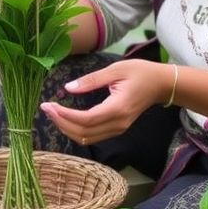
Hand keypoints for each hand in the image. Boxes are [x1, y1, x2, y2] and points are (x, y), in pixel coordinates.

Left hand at [39, 59, 171, 144]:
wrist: (161, 84)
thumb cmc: (139, 72)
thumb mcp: (115, 70)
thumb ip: (91, 80)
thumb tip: (68, 88)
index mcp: (117, 108)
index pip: (85, 119)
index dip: (65, 115)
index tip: (49, 105)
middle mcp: (118, 123)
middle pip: (84, 133)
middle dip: (61, 122)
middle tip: (46, 108)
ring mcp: (118, 129)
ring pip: (87, 138)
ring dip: (67, 128)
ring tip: (53, 113)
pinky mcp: (117, 128)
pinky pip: (93, 136)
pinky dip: (77, 130)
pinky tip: (66, 118)